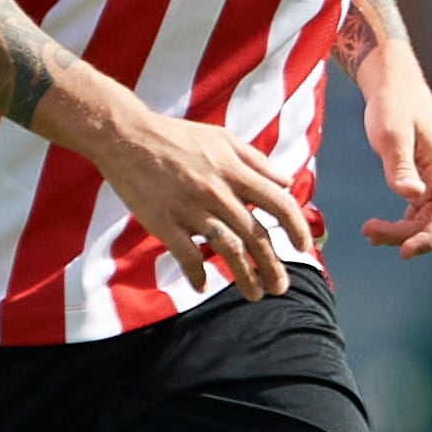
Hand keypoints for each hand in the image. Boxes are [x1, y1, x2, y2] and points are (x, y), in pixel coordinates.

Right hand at [90, 101, 314, 300]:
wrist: (127, 136)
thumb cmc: (177, 136)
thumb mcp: (223, 139)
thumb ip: (257, 161)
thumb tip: (287, 181)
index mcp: (234, 171)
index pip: (278, 202)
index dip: (296, 227)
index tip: (304, 247)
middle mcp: (217, 192)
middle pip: (256, 235)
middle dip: (273, 266)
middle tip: (281, 288)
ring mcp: (191, 210)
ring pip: (228, 250)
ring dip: (245, 277)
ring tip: (255, 295)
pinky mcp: (164, 223)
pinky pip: (186, 256)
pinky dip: (196, 274)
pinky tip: (202, 286)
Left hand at [358, 37, 431, 258]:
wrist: (394, 81)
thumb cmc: (392, 103)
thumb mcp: (391, 134)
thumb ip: (400, 166)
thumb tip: (412, 196)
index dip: (428, 239)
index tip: (404, 252)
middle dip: (405, 235)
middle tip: (368, 232)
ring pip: (426, 221)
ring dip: (400, 231)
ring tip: (368, 230)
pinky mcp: (429, 180)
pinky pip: (419, 212)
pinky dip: (400, 222)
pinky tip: (377, 226)